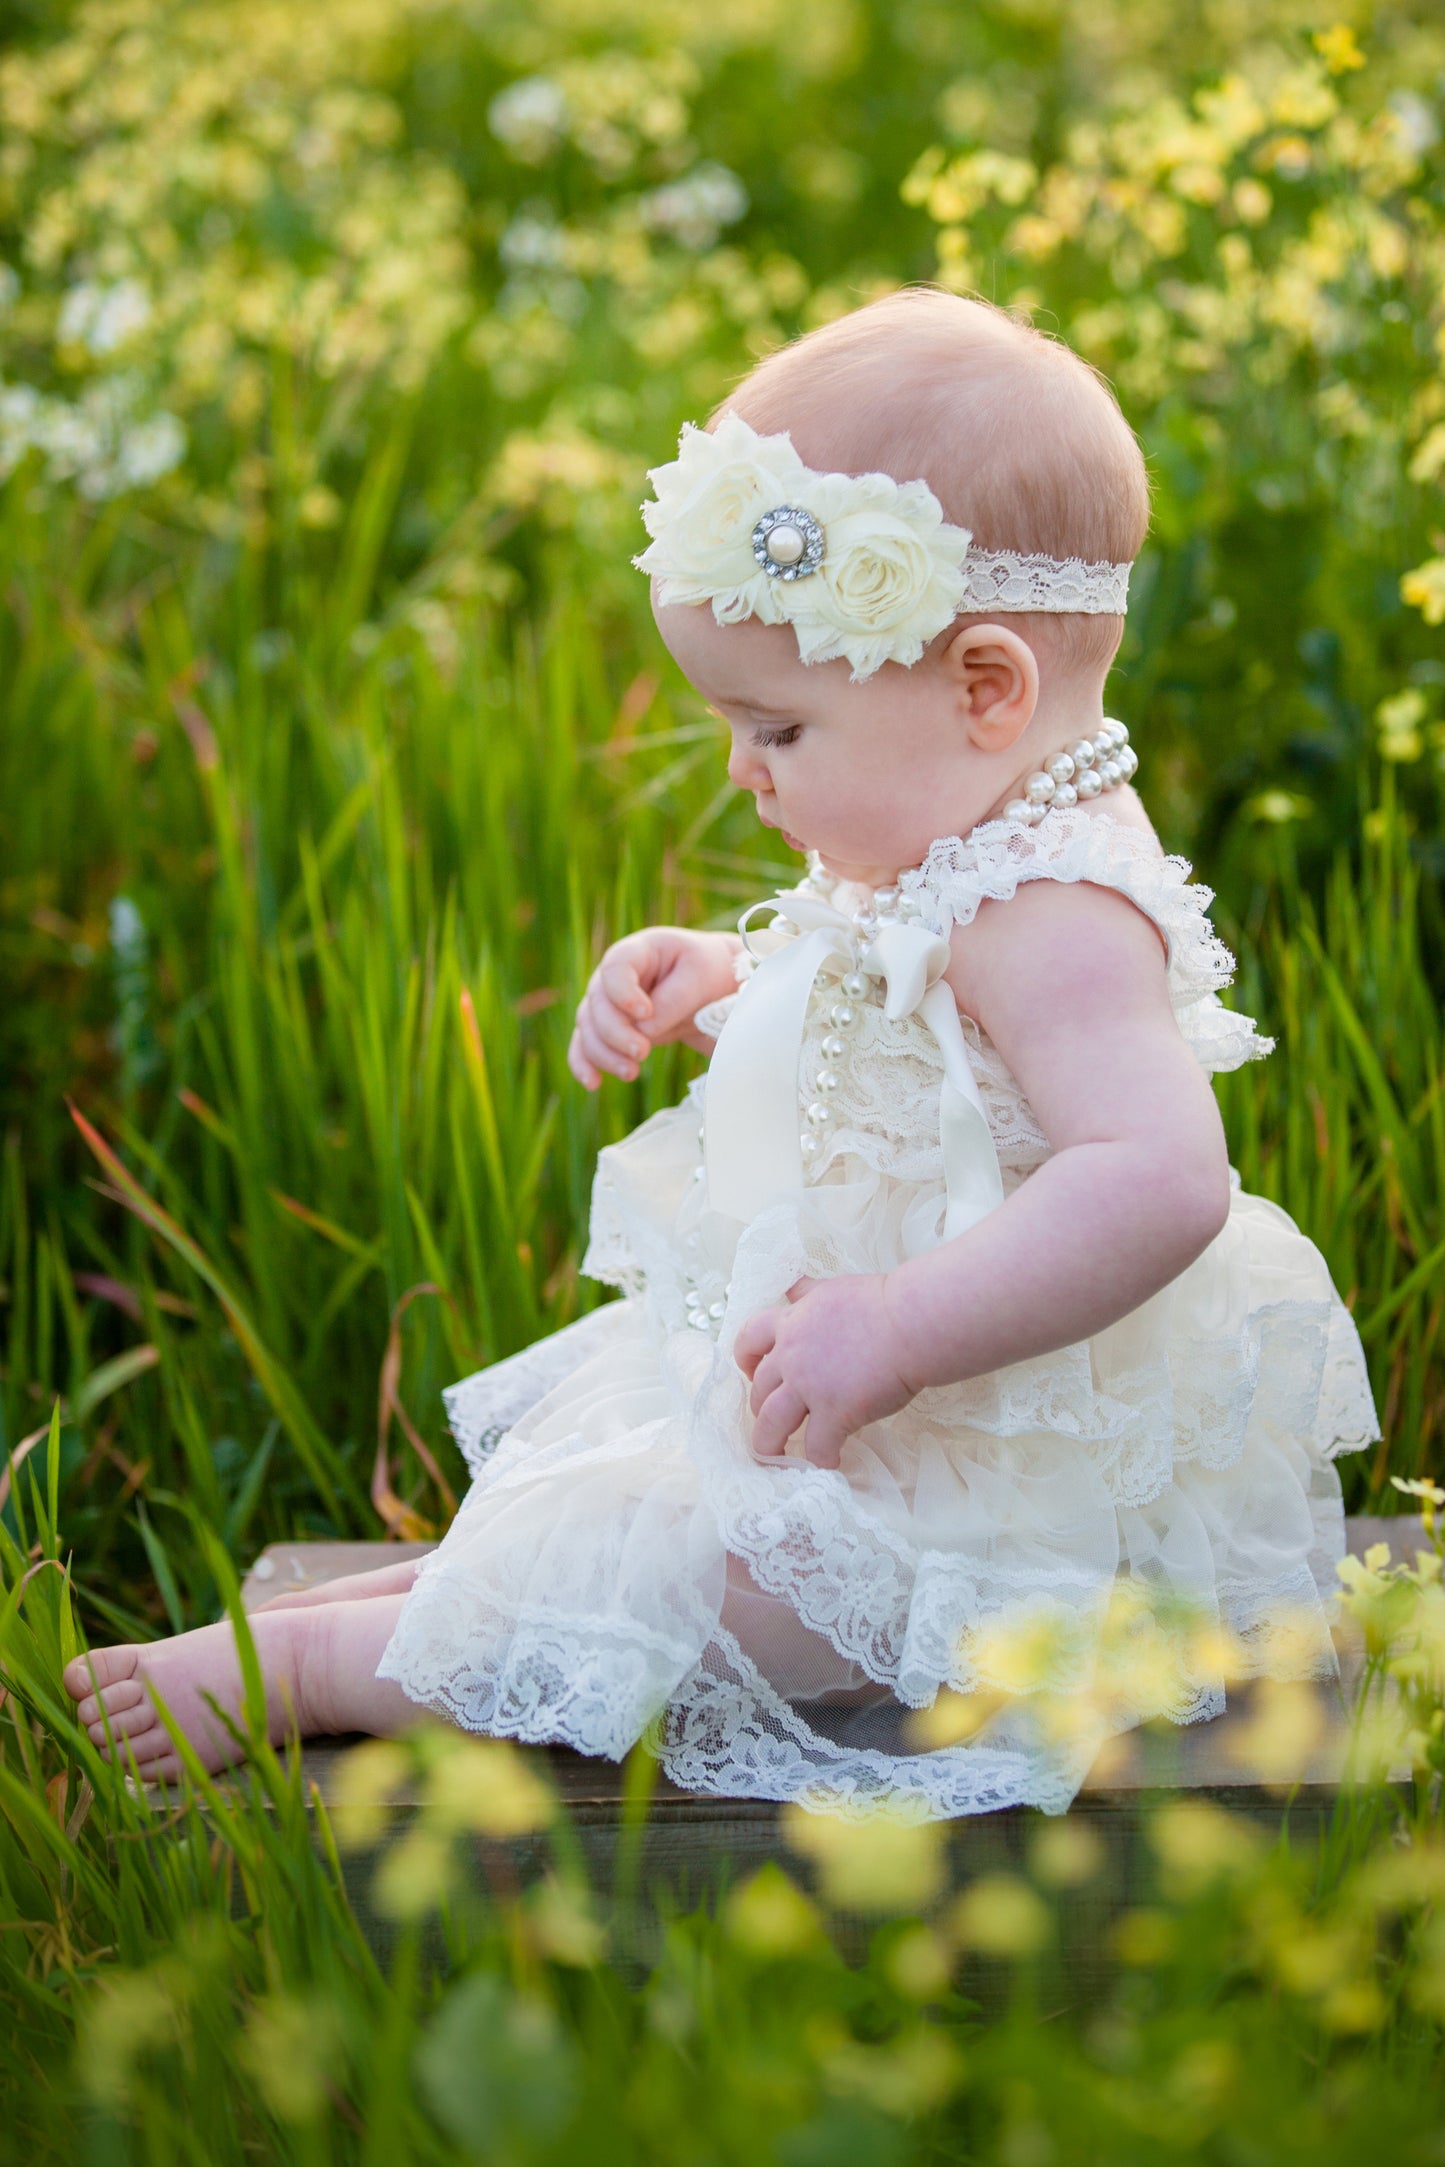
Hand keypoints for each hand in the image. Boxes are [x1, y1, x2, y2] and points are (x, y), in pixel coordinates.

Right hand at [569, 927, 740, 1089]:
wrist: (709, 987)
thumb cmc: (705, 972)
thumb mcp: (700, 977)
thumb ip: (672, 1001)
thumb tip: (643, 1031)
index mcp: (637, 952)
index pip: (615, 967)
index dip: (623, 992)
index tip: (645, 1012)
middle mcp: (612, 977)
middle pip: (598, 1004)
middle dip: (616, 1032)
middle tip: (642, 1053)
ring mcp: (606, 1004)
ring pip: (589, 1029)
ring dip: (604, 1054)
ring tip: (631, 1073)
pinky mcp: (607, 1030)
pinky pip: (584, 1047)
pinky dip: (585, 1065)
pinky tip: (593, 1083)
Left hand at [734, 1274, 917, 1467]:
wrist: (911, 1324)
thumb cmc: (882, 1303)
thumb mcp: (834, 1288)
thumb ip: (808, 1292)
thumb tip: (793, 1285)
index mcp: (791, 1323)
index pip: (749, 1339)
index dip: (744, 1358)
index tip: (749, 1370)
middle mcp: (792, 1357)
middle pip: (757, 1389)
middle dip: (758, 1407)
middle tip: (770, 1417)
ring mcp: (810, 1387)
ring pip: (771, 1423)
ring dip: (769, 1443)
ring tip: (775, 1455)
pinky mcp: (835, 1413)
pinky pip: (817, 1446)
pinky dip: (820, 1459)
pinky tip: (830, 1462)